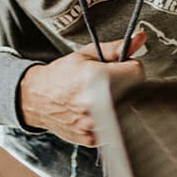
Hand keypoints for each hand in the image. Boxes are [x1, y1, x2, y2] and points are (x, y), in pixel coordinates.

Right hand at [20, 33, 146, 145]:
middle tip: (107, 84)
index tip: (120, 69)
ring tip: (99, 98)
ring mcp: (93, 123)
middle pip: (133, 93)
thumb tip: (140, 38)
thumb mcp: (86, 55)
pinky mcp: (92, 138)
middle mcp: (94, 103)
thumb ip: (116, 48)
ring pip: (125, 112)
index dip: (129, 67)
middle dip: (125, 86)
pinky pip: (114, 127)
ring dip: (118, 104)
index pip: (137, 72)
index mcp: (94, 78)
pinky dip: (108, 120)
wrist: (37, 98)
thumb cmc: (60, 75)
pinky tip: (94, 112)